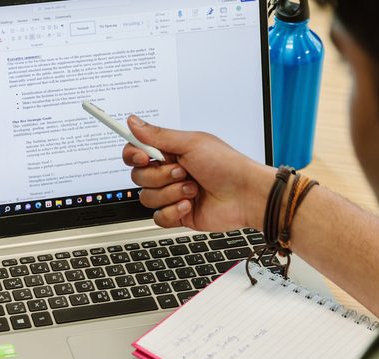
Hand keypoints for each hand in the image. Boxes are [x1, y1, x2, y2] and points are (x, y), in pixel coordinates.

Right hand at [122, 115, 274, 230]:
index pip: (136, 152)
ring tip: (193, 189)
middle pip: (138, 177)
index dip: (134, 155)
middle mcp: (168, 172)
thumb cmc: (226, 166)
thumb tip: (132, 121)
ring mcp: (172, 194)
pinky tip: (190, 205)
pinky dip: (174, 211)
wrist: (245, 196)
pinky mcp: (176, 214)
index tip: (144, 157)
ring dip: (171, 194)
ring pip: (147, 198)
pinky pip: (158, 217)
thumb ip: (158, 135)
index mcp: (170, 152)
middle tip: (183, 172)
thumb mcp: (191, 143)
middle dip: (161, 176)